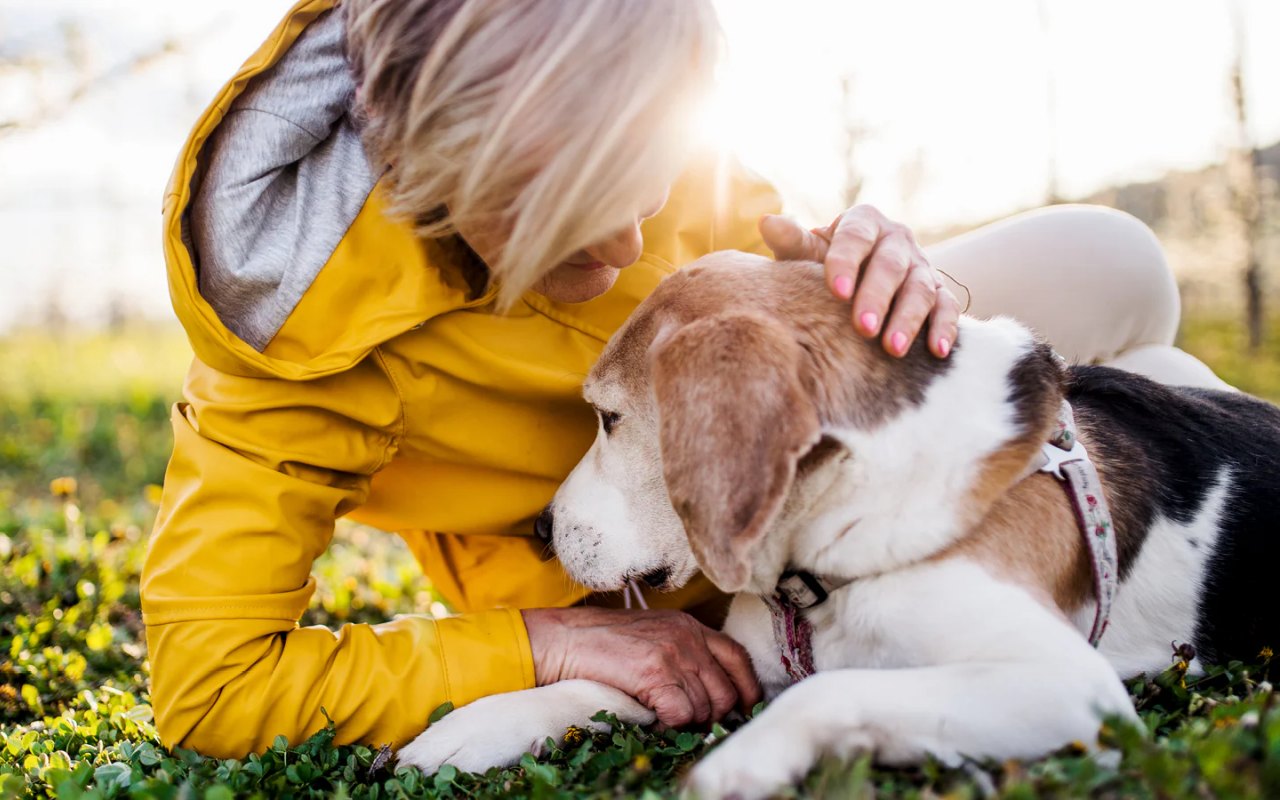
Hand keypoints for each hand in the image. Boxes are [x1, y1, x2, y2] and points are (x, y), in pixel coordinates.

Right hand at [521, 607, 760, 727]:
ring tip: (662, 718)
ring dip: (686, 723)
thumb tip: (706, 696)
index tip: (744, 710)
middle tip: (688, 723)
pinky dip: (669, 726)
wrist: (565, 639)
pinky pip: (680, 715)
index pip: (737, 657)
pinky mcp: (656, 673)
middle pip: (726, 691)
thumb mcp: (652, 636)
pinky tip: (652, 719)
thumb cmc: (602, 643)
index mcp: (689, 626)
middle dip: (712, 716)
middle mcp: (688, 637)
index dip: (747, 688)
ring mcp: (673, 654)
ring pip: (704, 708)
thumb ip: (682, 654)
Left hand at [760, 205, 960, 358]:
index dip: (847, 263)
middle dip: (877, 297)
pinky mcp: (939, 291)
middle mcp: (897, 239)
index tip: (836, 291)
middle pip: (891, 266)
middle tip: (862, 327)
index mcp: (863, 223)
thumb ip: (794, 243)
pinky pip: (947, 307)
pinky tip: (937, 351)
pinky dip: (945, 327)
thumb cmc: (825, 266)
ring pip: (921, 289)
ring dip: (908, 319)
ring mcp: (921, 265)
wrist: (855, 277)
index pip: (855, 238)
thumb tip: (766, 222)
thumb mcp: (808, 254)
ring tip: (892, 349)